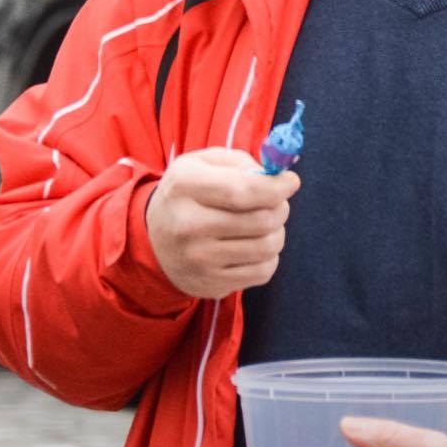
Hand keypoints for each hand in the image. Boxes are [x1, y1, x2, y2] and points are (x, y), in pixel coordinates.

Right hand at [144, 148, 296, 299]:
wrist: (154, 240)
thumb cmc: (189, 194)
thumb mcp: (202, 164)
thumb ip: (240, 162)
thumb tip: (277, 176)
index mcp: (185, 185)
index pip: (243, 190)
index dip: (276, 187)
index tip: (291, 182)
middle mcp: (188, 224)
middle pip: (260, 220)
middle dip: (280, 208)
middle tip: (278, 203)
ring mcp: (198, 258)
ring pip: (266, 247)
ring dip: (277, 233)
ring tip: (267, 225)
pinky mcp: (210, 283)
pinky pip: (263, 272)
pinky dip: (269, 257)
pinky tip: (255, 247)